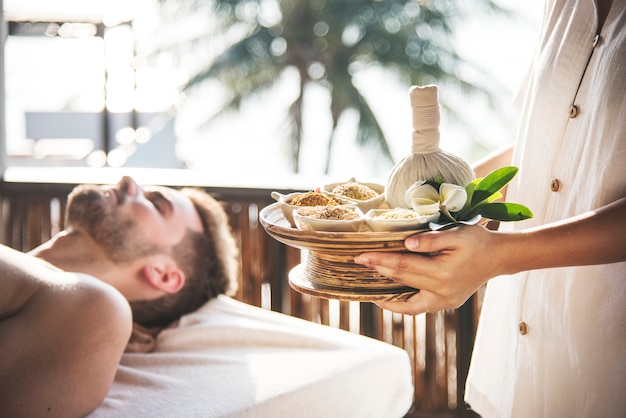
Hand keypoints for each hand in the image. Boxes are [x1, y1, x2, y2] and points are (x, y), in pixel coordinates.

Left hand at [354, 225, 501, 314]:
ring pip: (407, 303)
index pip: (403, 267)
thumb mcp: (456, 234)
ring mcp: (444, 301)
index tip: (361, 256)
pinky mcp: (445, 304)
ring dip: (386, 294)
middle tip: (357, 262)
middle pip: (402, 282)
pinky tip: (387, 296)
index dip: (380, 260)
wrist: (497, 257)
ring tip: (367, 285)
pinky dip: (401, 304)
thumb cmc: (476, 241)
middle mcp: (441, 292)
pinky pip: (418, 308)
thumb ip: (431, 240)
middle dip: (378, 271)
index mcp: (443, 273)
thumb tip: (407, 243)